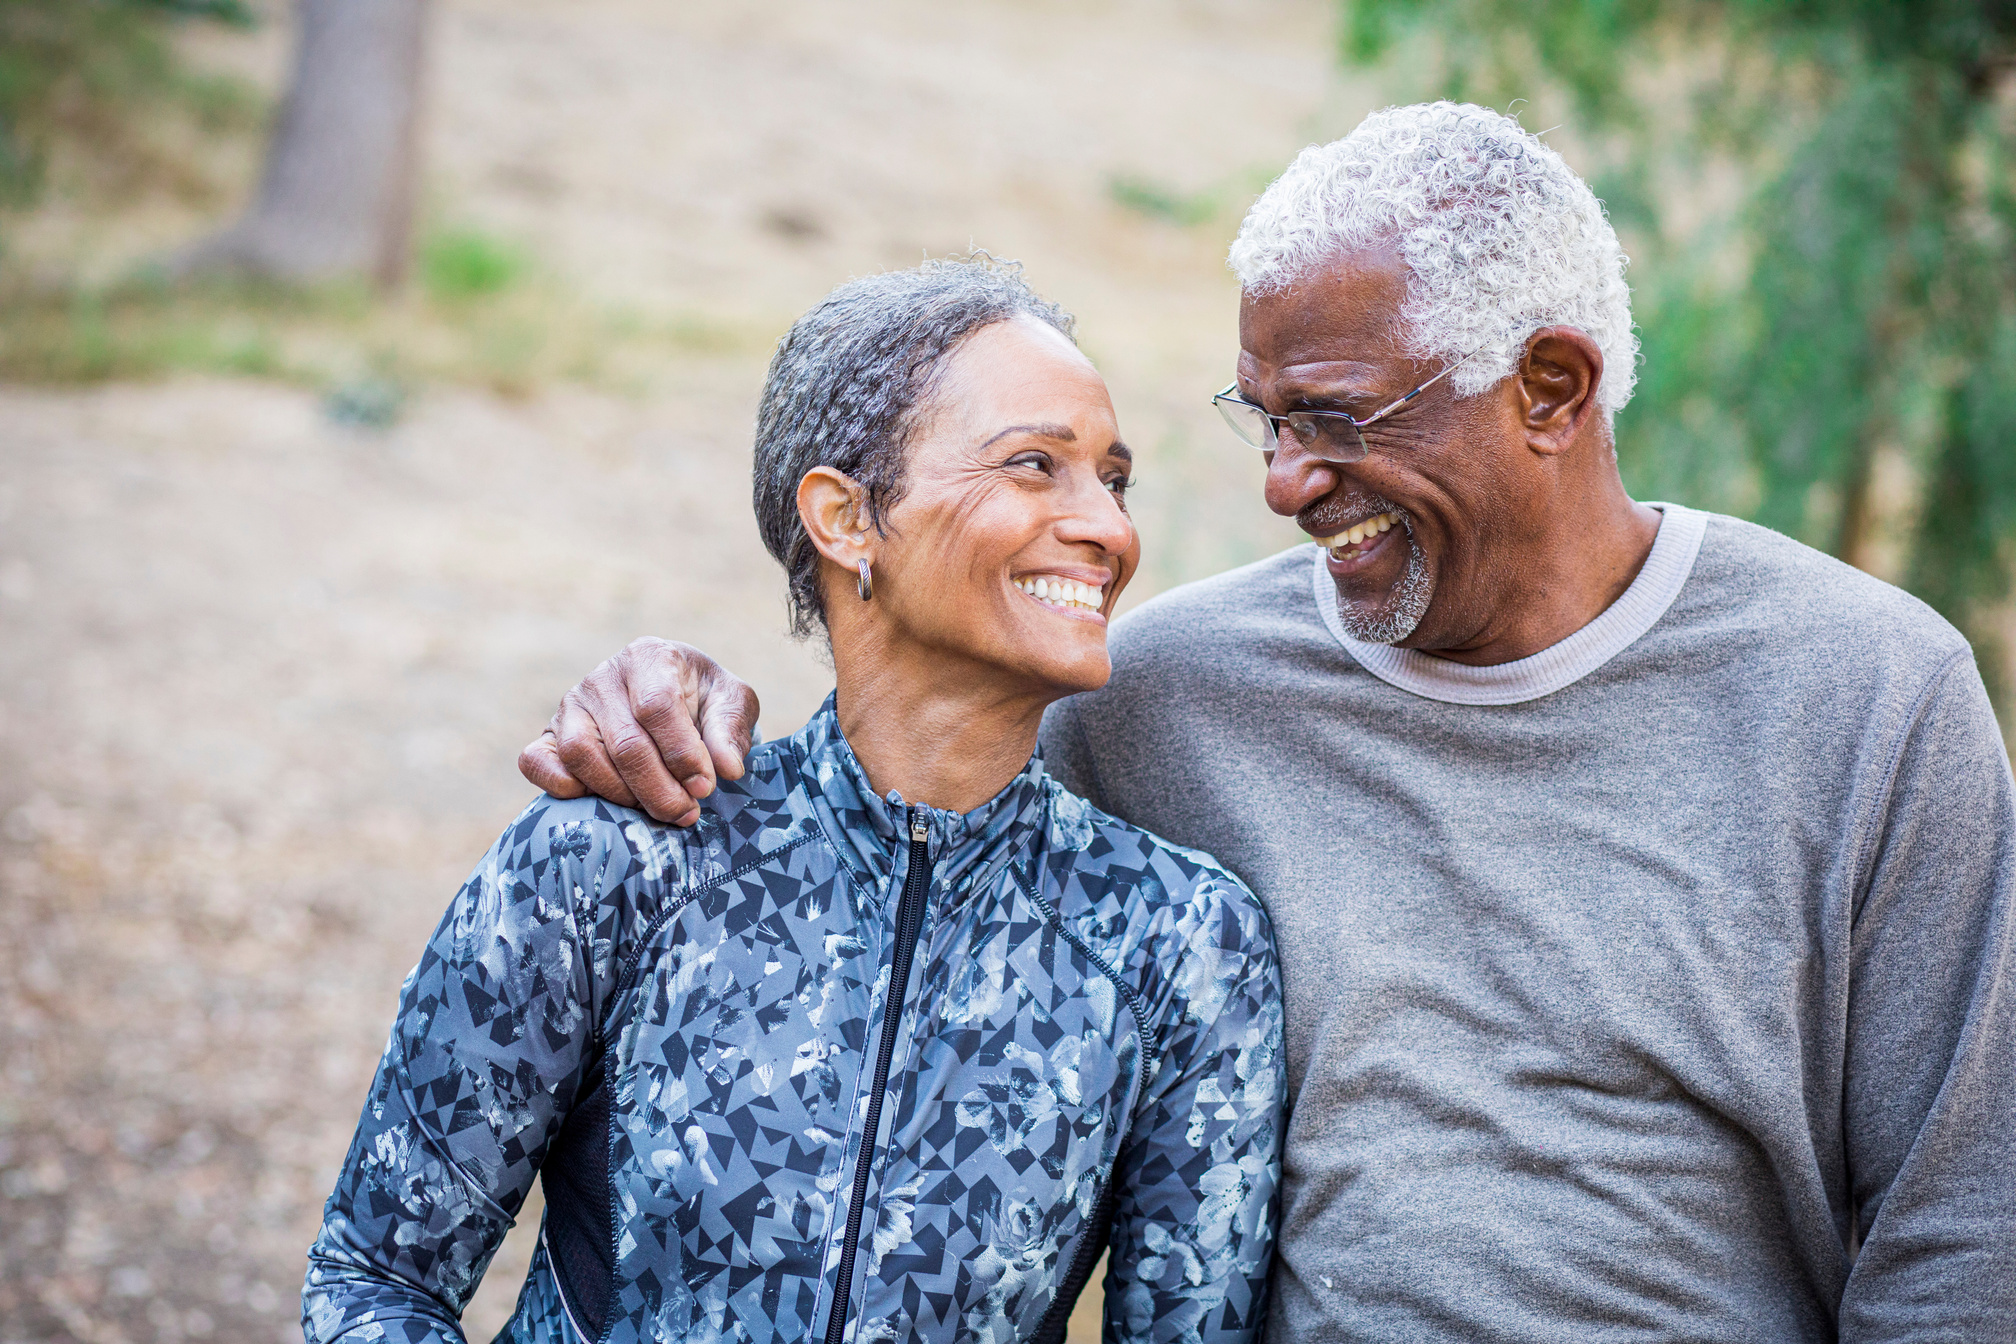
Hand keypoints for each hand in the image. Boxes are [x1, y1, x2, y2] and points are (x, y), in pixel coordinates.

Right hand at [517, 638, 759, 825]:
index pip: (657, 706)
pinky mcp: (548, 734)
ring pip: (581, 755)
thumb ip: (730, 729)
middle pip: (625, 742)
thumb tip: (726, 768)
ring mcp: (570, 705)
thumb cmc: (703, 700)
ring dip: (621, 794)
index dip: (682, 753)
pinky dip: (561, 786)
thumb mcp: (731, 702)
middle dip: (660, 789)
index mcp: (648, 657)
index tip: (705, 786)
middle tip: (687, 813)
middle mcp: (603, 677)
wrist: (671, 699)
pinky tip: (603, 801)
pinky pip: (536, 761)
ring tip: (655, 810)